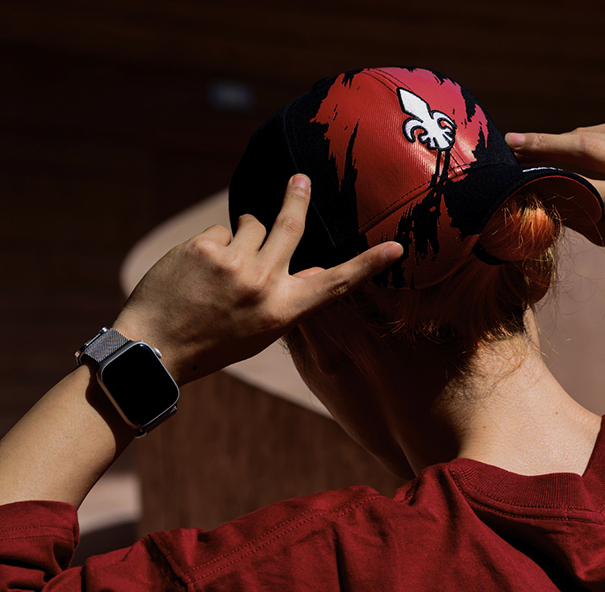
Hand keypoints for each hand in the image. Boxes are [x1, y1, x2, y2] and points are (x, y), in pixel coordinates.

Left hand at [113, 175, 403, 384]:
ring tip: (223, 265)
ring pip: (251, 225)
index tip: (395, 248)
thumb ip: (284, 296)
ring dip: (242, 235)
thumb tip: (305, 262)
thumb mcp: (261, 330)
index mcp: (284, 312)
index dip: (367, 265)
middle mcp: (264, 285)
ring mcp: (234, 264)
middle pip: (290, 226)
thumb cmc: (214, 341)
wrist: (157, 346)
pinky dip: (212, 244)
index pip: (335, 283)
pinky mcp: (205, 248)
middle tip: (299, 179)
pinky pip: (220, 230)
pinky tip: (198, 268)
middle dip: (296, 198)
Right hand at [507, 120, 604, 253]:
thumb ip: (579, 214)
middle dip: (542, 144)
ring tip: (531, 151)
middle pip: (581, 147)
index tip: (518, 175)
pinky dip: (577, 140)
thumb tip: (539, 194)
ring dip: (556, 143)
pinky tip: (573, 154)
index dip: (548, 177)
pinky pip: (595, 130)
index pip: (583, 184)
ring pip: (584, 135)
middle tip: (509, 143)